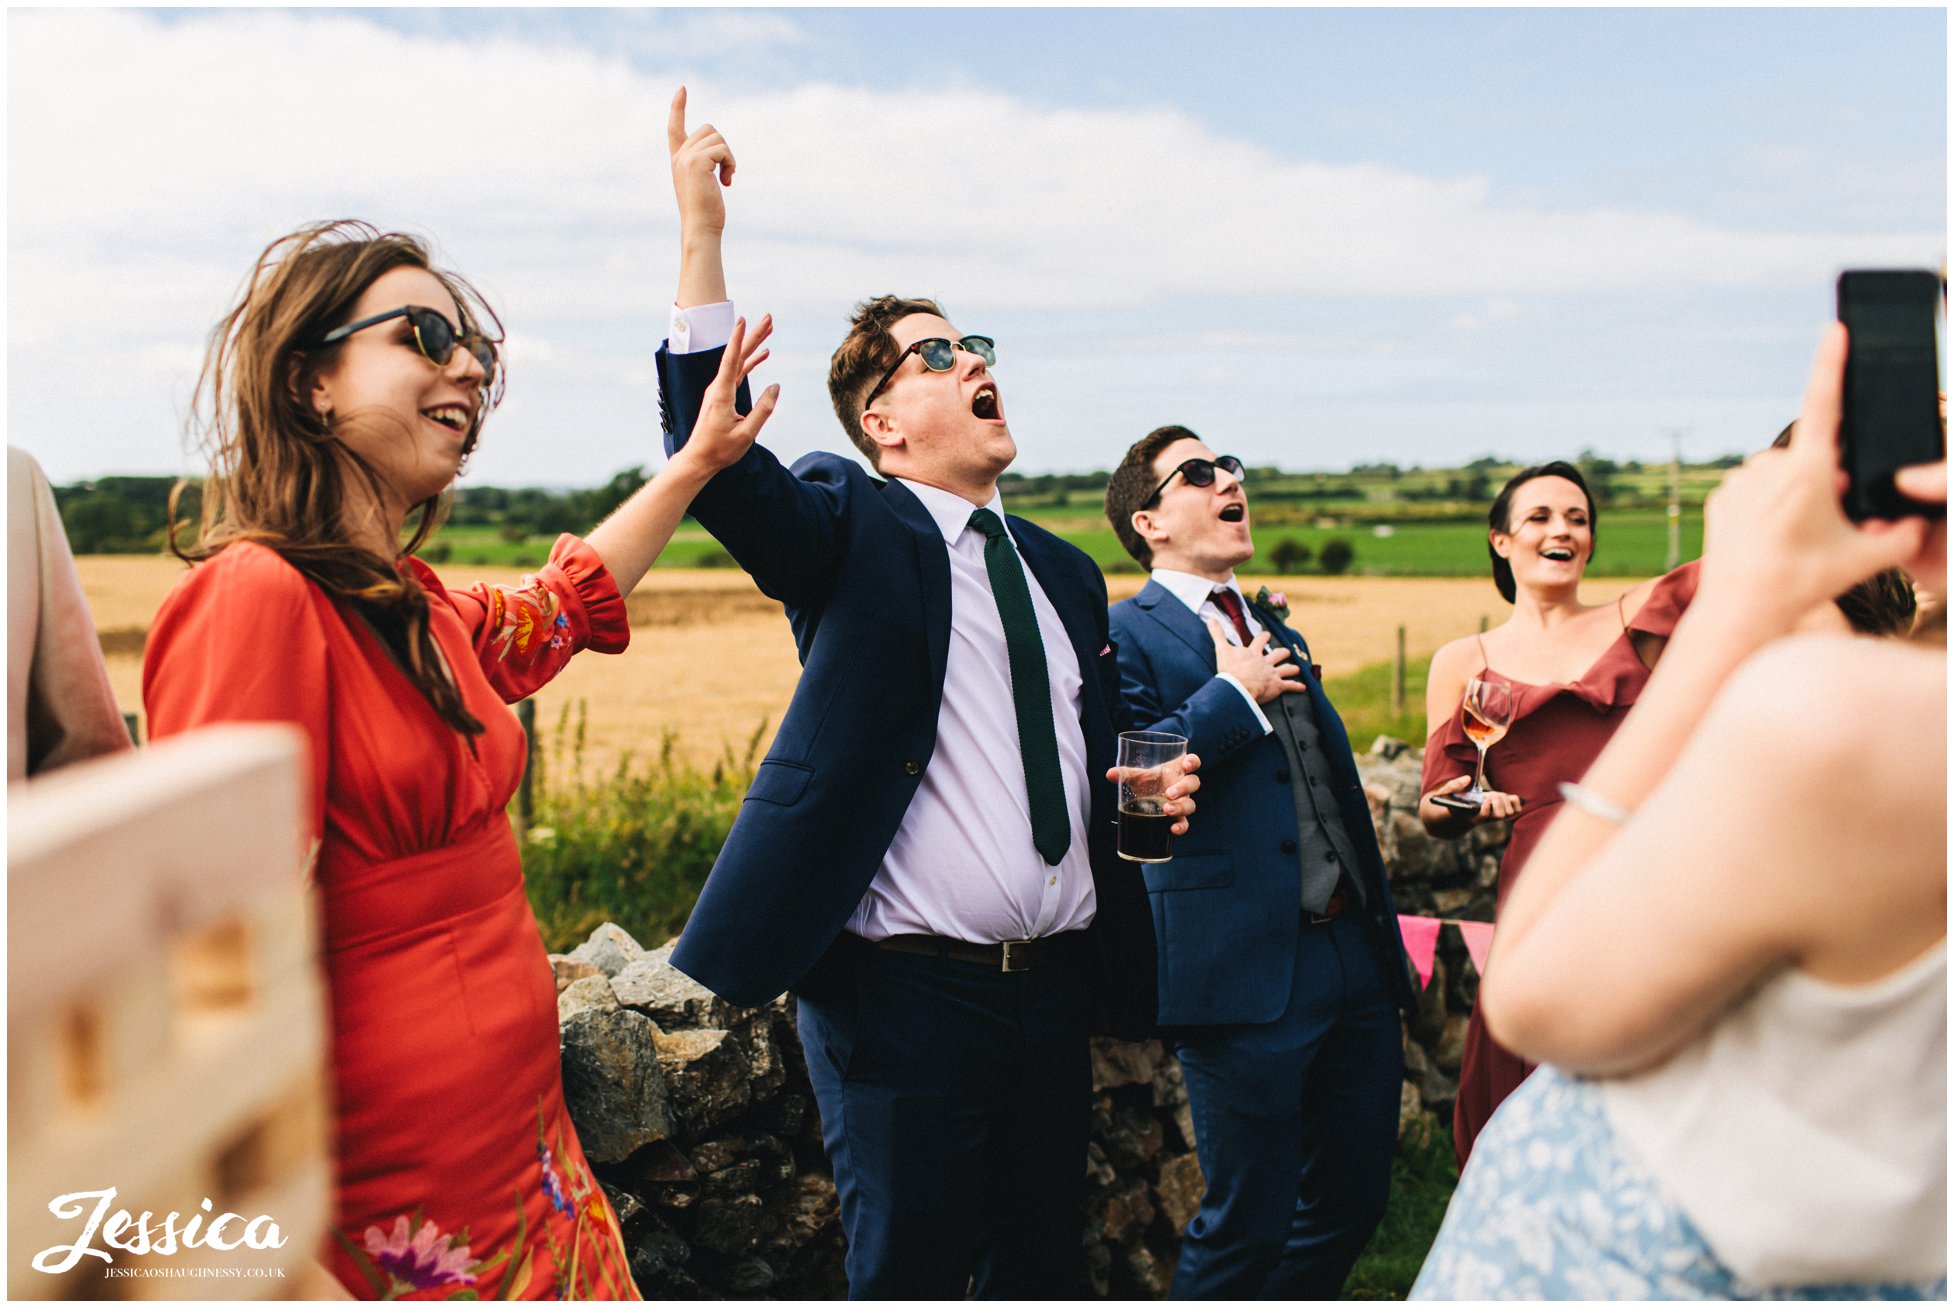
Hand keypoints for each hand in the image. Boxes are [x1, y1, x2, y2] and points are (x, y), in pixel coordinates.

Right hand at [668, 86, 734, 238]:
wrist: (701, 228)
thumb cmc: (706, 213)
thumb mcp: (704, 184)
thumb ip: (706, 164)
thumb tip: (721, 152)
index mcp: (678, 160)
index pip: (675, 128)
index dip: (678, 108)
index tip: (682, 89)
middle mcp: (679, 156)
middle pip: (709, 129)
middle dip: (723, 148)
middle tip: (725, 173)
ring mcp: (686, 158)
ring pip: (718, 138)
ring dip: (729, 158)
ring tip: (725, 179)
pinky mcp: (696, 162)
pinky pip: (723, 150)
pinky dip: (730, 164)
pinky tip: (727, 183)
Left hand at [680, 315, 776, 472]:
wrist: (699, 459)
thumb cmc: (720, 449)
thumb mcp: (746, 434)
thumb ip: (763, 410)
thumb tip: (775, 387)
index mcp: (722, 394)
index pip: (731, 360)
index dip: (738, 339)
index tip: (743, 319)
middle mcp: (719, 387)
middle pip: (738, 355)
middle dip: (753, 334)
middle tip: (769, 317)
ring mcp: (720, 390)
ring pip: (739, 361)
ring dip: (753, 345)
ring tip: (769, 329)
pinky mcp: (722, 395)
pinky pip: (738, 372)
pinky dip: (750, 362)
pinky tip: (762, 355)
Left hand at [1106, 753, 1202, 835]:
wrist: (1146, 800)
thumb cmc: (1146, 782)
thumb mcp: (1138, 777)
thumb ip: (1126, 774)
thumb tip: (1110, 774)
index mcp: (1177, 771)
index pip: (1193, 762)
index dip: (1192, 762)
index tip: (1186, 765)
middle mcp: (1184, 786)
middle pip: (1193, 783)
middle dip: (1183, 788)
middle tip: (1168, 793)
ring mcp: (1183, 802)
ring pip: (1191, 804)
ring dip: (1180, 807)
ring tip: (1166, 810)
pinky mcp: (1179, 817)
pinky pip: (1185, 823)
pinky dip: (1181, 827)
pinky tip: (1172, 829)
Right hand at [1207, 620, 1304, 703]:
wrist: (1239, 687)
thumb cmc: (1230, 670)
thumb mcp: (1222, 650)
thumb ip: (1217, 635)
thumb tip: (1210, 619)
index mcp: (1253, 653)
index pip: (1260, 641)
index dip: (1264, 637)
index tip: (1267, 634)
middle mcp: (1265, 662)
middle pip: (1277, 654)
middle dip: (1282, 652)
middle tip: (1286, 651)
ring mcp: (1272, 674)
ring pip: (1286, 669)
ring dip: (1292, 668)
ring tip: (1297, 668)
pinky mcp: (1277, 686)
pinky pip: (1289, 685)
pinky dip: (1297, 686)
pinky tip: (1303, 687)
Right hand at [1427, 774, 1521, 821]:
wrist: (1451, 815)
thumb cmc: (1446, 802)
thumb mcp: (1442, 793)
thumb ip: (1453, 786)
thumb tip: (1467, 779)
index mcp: (1467, 816)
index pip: (1481, 818)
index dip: (1486, 810)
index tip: (1484, 799)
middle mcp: (1482, 819)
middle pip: (1499, 815)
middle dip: (1497, 800)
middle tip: (1488, 794)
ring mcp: (1492, 817)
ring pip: (1508, 813)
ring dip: (1504, 800)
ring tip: (1495, 794)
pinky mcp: (1499, 813)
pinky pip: (1515, 810)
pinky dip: (1514, 801)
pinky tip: (1506, 796)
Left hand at [1695, 323, 1932, 635]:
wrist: (1739, 611)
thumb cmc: (1803, 582)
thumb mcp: (1866, 559)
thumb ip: (1903, 535)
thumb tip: (1918, 523)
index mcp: (1808, 471)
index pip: (1824, 404)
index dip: (1831, 363)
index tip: (1834, 328)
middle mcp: (1769, 468)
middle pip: (1814, 460)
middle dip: (1828, 483)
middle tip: (1826, 527)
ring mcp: (1740, 481)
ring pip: (1782, 476)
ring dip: (1795, 495)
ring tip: (1794, 538)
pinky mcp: (1720, 497)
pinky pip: (1754, 491)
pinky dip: (1767, 507)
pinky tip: (1766, 537)